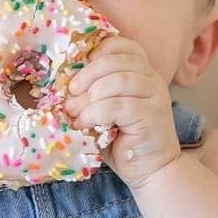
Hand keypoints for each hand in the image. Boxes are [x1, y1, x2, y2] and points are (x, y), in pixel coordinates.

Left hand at [62, 37, 180, 189]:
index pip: (124, 45)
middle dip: (87, 75)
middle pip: (116, 60)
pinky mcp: (151, 115)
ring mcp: (155, 96)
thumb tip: (63, 84)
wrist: (152, 171)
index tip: (79, 68)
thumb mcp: (105, 111)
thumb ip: (93, 93)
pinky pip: (116, 105)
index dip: (99, 50)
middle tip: (69, 94)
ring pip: (117, 81)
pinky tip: (84, 125)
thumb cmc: (123, 141)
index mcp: (143, 72)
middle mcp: (152, 80)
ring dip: (88, 97)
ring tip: (75, 113)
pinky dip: (94, 114)